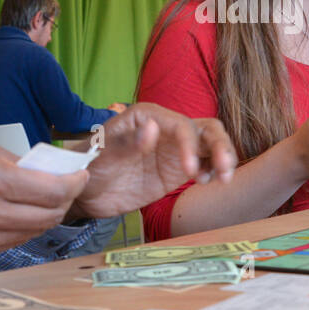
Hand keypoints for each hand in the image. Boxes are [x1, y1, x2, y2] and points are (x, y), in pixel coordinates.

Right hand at [0, 138, 88, 259]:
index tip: (79, 176)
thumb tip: (49, 172)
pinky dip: (25, 227)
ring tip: (46, 199)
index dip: (74, 184)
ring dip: (47, 215)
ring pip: (35, 231)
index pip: (53, 190)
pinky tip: (20, 213)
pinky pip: (13, 241)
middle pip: (49, 215)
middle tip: (67, 187)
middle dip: (65, 199)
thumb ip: (17, 163)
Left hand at [72, 103, 237, 218]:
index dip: (190, 146)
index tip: (188, 172)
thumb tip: (153, 128)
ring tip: (223, 178)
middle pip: (205, 129)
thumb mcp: (101, 155)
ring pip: (210, 144)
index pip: (181, 125)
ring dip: (223, 157)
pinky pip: (204, 164)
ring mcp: (174, 150)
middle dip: (220, 146)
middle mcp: (166, 129)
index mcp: (148, 116)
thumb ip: (127, 143)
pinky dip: (213, 171)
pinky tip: (207, 182)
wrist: (84, 192)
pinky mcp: (177, 170)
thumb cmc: (88, 165)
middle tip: (225, 170)